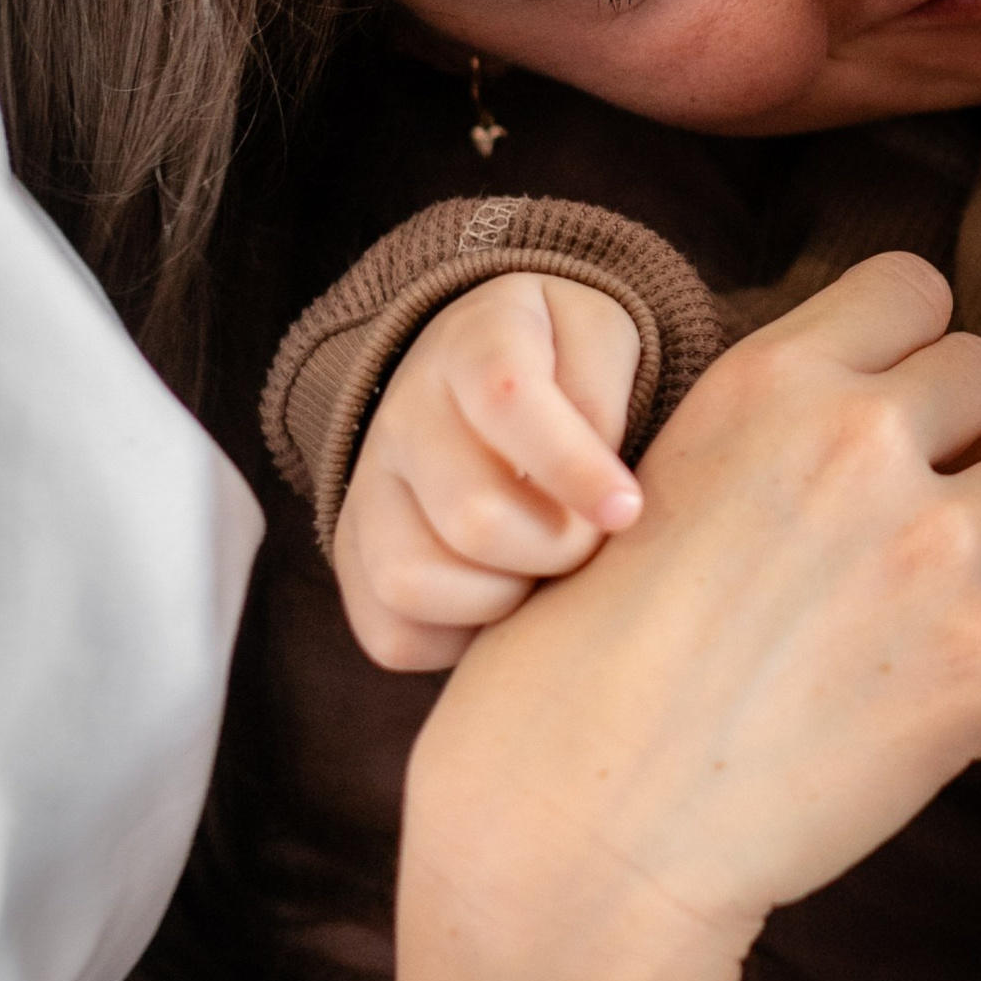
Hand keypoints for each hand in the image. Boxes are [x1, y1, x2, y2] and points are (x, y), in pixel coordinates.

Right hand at [334, 271, 646, 670]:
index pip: (506, 399)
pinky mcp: (353, 556)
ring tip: (540, 571)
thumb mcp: (602, 340)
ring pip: (411, 581)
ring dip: (501, 598)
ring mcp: (367, 488)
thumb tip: (600, 495)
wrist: (489, 370)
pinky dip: (455, 640)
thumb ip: (605, 396)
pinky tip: (499, 597)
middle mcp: (402, 413)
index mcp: (471, 342)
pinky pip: (390, 634)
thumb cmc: (564, 364)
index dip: (572, 466)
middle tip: (588, 539)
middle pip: (470, 513)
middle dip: (556, 547)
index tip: (627, 509)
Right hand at [403, 249, 980, 979]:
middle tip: (908, 530)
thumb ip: (758, 426)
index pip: (916, 290)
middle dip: (971, 438)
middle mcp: (859, 445)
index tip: (888, 415)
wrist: (577, 831)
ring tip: (978, 589)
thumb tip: (845, 405)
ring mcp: (930, 560)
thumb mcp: (642, 483)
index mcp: (769, 381)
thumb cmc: (578, 670)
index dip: (913, 353)